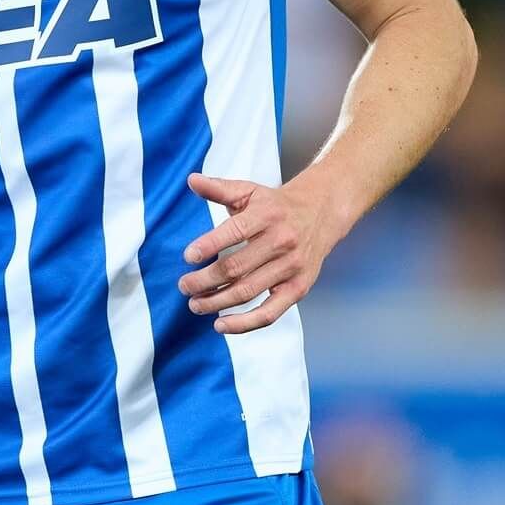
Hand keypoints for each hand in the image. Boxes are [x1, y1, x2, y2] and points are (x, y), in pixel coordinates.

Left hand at [177, 171, 345, 334]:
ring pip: (248, 291)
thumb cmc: (276, 205)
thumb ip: (218, 188)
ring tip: (195, 304)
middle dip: (205, 280)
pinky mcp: (298, 288)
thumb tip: (191, 180)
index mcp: (266, 215)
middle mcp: (281, 241)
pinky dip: (244, 324)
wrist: (320, 213)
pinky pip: (270, 313)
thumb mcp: (249, 191)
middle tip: (184, 286)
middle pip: (236, 267)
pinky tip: (221, 324)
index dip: (209, 246)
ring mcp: (291, 267)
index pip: (234, 232)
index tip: (188, 257)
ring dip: (217, 302)